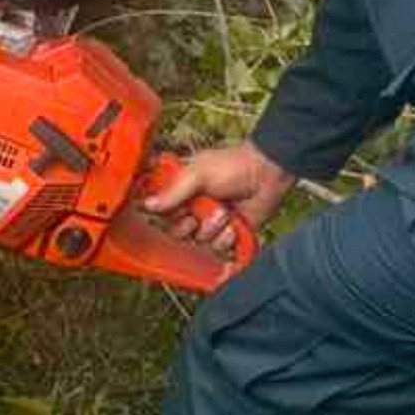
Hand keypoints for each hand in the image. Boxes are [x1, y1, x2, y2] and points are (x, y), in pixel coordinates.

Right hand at [141, 140, 295, 252]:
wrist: (267, 174)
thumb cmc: (232, 166)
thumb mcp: (197, 174)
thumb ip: (172, 192)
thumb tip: (146, 206)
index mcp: (181, 190)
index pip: (161, 211)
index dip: (166, 214)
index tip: (174, 209)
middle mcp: (193, 208)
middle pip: (177, 231)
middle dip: (190, 224)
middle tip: (199, 212)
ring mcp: (211, 222)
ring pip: (199, 241)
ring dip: (212, 229)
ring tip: (225, 213)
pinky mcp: (229, 235)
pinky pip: (219, 248)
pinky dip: (227, 238)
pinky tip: (234, 225)